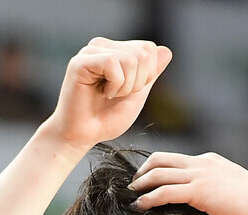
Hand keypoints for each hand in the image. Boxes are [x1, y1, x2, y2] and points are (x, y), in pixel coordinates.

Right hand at [45, 37, 171, 152]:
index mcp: (116, 50)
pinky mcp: (81, 61)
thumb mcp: (136, 97)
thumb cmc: (105, 119)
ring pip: (131, 60)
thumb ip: (150, 74)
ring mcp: (91, 51)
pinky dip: (114, 85)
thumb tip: (166, 50)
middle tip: (117, 95)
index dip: (147, 76)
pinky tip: (101, 93)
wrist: (82, 136)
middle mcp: (103, 46)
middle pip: (143, 53)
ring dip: (125, 87)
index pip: (149, 49)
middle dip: (137, 83)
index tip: (127, 92)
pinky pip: (113, 64)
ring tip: (107, 95)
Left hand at [130, 151, 247, 214]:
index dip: (156, 168)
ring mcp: (200, 175)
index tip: (146, 181)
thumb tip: (211, 205)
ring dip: (141, 185)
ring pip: (159, 173)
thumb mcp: (233, 191)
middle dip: (142, 172)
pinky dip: (148, 198)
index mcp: (210, 161)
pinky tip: (139, 207)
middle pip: (161, 159)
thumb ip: (218, 192)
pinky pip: (165, 191)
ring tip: (131, 198)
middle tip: (133, 188)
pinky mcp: (199, 191)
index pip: (176, 159)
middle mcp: (202, 163)